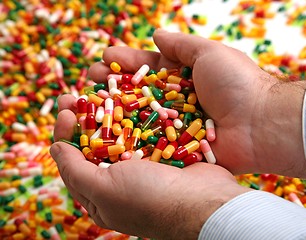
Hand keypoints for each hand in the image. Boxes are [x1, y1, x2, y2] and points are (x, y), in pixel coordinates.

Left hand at [50, 94, 249, 238]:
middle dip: (83, 117)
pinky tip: (127, 93)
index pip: (73, 160)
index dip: (66, 134)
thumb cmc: (148, 199)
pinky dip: (134, 110)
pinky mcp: (162, 148)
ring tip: (97, 87)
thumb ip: (74, 170)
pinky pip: (144, 126)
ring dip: (107, 109)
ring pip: (119, 130)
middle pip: (95, 142)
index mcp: (101, 192)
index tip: (65, 111)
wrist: (203, 201)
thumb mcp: (103, 190)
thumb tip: (54, 148)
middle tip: (74, 95)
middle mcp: (120, 177)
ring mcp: (143, 161)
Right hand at [89, 29, 305, 177]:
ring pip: (139, 119)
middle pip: (138, 94)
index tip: (102, 58)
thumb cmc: (238, 84)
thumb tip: (155, 33)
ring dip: (113, 113)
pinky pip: (150, 144)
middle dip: (112, 87)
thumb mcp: (209, 53)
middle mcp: (177, 102)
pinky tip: (105, 137)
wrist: (261, 124)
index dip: (125, 63)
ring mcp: (177, 127)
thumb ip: (181, 45)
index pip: (147, 69)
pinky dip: (128, 141)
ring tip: (86, 107)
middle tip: (87, 82)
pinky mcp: (179, 150)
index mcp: (184, 78)